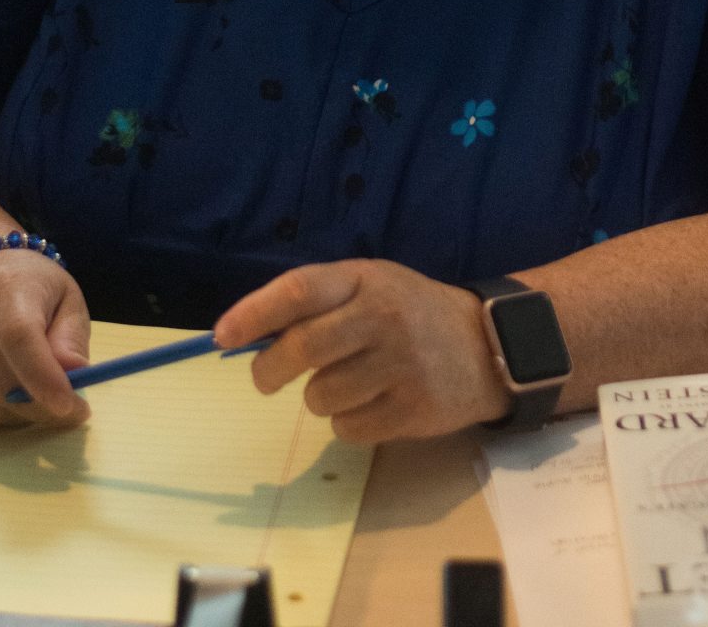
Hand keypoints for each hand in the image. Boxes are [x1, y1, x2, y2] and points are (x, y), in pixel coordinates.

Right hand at [0, 252, 91, 428]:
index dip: (42, 376)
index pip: (18, 335)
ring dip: (15, 415)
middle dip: (40, 408)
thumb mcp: (68, 301)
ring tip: (31, 392)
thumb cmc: (35, 293)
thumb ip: (72, 337)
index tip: (70, 407)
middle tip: (68, 408)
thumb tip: (74, 371)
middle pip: (0, 382)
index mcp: (9, 287)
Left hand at [212, 259, 510, 443]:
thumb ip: (320, 302)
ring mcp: (400, 365)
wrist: (485, 345)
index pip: (299, 290)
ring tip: (346, 381)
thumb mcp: (371, 285)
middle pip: (304, 348)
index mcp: (365, 280)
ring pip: (322, 396)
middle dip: (269, 370)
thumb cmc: (410, 311)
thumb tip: (251, 334)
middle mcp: (382, 318)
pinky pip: (349, 427)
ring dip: (319, 396)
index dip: (255, 313)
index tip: (222, 335)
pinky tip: (372, 401)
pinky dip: (348, 421)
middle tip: (264, 379)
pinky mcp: (413, 409)